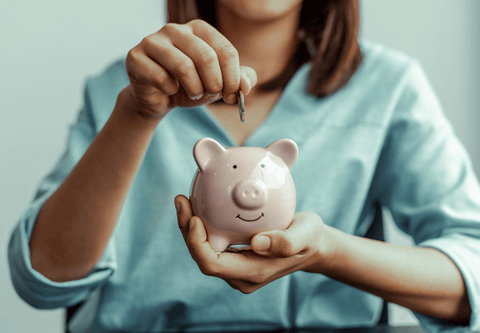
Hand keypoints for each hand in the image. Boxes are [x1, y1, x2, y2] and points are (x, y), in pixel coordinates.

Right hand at [125, 19, 256, 118]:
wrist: (159, 99)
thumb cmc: (190, 86)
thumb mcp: (220, 83)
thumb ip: (240, 80)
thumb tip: (245, 85)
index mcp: (199, 29)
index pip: (226, 51)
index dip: (233, 78)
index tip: (231, 95)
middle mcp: (175, 29)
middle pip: (206, 57)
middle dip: (214, 84)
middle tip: (211, 95)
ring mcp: (153, 41)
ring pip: (183, 66)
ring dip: (194, 88)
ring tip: (194, 93)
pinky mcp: (136, 57)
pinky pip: (160, 78)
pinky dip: (171, 90)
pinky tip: (170, 90)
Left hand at [175, 194, 331, 293]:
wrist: (313, 245)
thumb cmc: (310, 238)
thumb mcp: (306, 235)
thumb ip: (286, 241)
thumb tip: (257, 243)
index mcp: (253, 273)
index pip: (212, 264)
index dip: (196, 244)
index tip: (194, 217)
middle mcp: (240, 274)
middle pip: (202, 257)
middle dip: (187, 231)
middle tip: (182, 200)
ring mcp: (237, 267)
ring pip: (204, 250)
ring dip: (190, 227)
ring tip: (184, 199)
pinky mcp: (236, 256)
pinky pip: (212, 242)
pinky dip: (203, 224)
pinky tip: (200, 203)